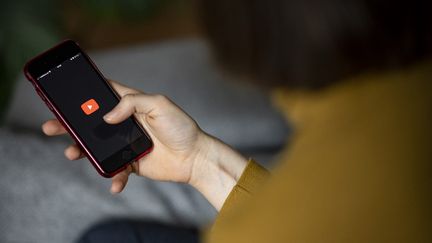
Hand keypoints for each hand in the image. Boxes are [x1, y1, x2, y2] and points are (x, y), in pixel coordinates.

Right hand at [42, 80, 247, 209]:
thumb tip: (107, 117)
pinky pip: (115, 170)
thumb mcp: (160, 104)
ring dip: (81, 151)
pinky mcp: (131, 163)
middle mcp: (125, 123)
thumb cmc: (181, 127)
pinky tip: (115, 182)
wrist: (194, 157)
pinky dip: (113, 177)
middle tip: (52, 126)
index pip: (104, 94)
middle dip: (70, 124)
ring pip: (97, 147)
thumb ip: (132, 103)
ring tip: (71, 153)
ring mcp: (126, 144)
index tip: (65, 95)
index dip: (85, 94)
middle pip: (92, 122)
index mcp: (131, 105)